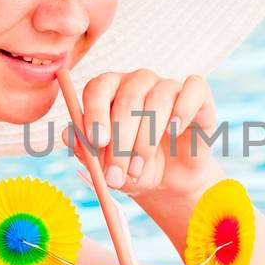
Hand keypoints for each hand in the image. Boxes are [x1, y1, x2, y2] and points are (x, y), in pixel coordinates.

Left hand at [61, 69, 224, 199]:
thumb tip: (67, 134)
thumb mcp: (106, 167)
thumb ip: (86, 150)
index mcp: (109, 92)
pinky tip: (174, 132)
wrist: (170, 182)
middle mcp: (137, 83)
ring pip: (157, 100)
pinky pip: (193, 89)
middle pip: (127, 98)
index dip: (95, 112)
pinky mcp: (197, 96)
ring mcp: (167, 86)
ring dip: (146, 142)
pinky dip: (183, 111)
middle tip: (115, 174)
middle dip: (120, 142)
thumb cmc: (132, 168)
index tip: (96, 141)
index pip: (98, 88)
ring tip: (139, 171)